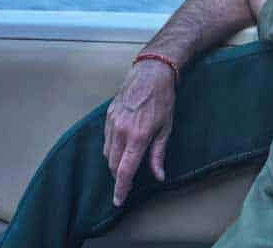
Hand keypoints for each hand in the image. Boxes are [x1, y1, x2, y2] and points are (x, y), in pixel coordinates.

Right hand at [103, 58, 176, 206]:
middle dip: (118, 177)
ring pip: (107, 153)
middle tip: (125, 183)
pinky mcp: (108, 115)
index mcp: (137, 137)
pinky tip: (120, 147)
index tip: (118, 200)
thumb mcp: (166, 128)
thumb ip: (158, 154)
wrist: (151, 72)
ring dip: (114, 163)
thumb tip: (158, 176)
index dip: (121, 189)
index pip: (124, 171)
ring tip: (124, 165)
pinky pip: (106, 139)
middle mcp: (121, 131)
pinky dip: (111, 148)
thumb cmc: (162, 99)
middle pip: (113, 164)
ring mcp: (112, 122)